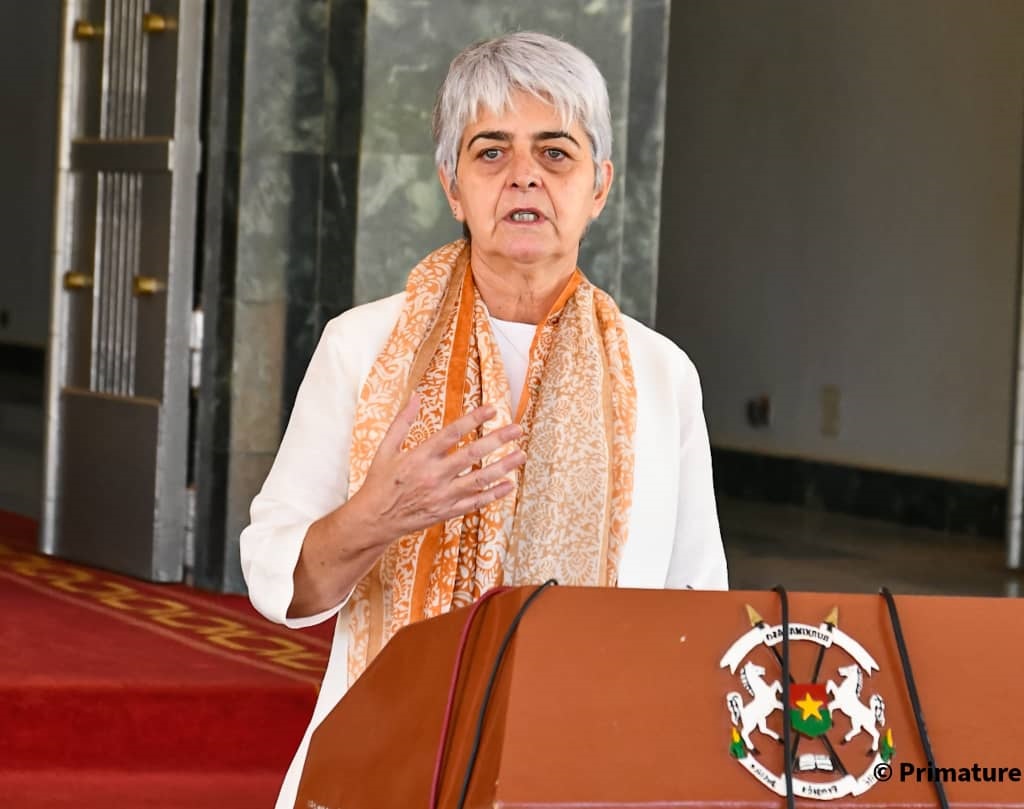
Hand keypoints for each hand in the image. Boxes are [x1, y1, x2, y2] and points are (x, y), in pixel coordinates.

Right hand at [346, 395, 525, 548]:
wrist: (374, 519)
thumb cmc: (380, 481)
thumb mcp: (386, 448)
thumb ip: (402, 421)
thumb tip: (414, 395)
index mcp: (420, 456)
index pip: (452, 433)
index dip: (474, 419)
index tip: (493, 409)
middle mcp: (433, 475)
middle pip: (472, 454)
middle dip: (497, 440)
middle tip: (517, 429)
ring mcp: (442, 496)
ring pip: (479, 480)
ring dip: (503, 467)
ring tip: (521, 455)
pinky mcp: (446, 512)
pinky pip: (475, 503)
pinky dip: (494, 495)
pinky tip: (510, 484)